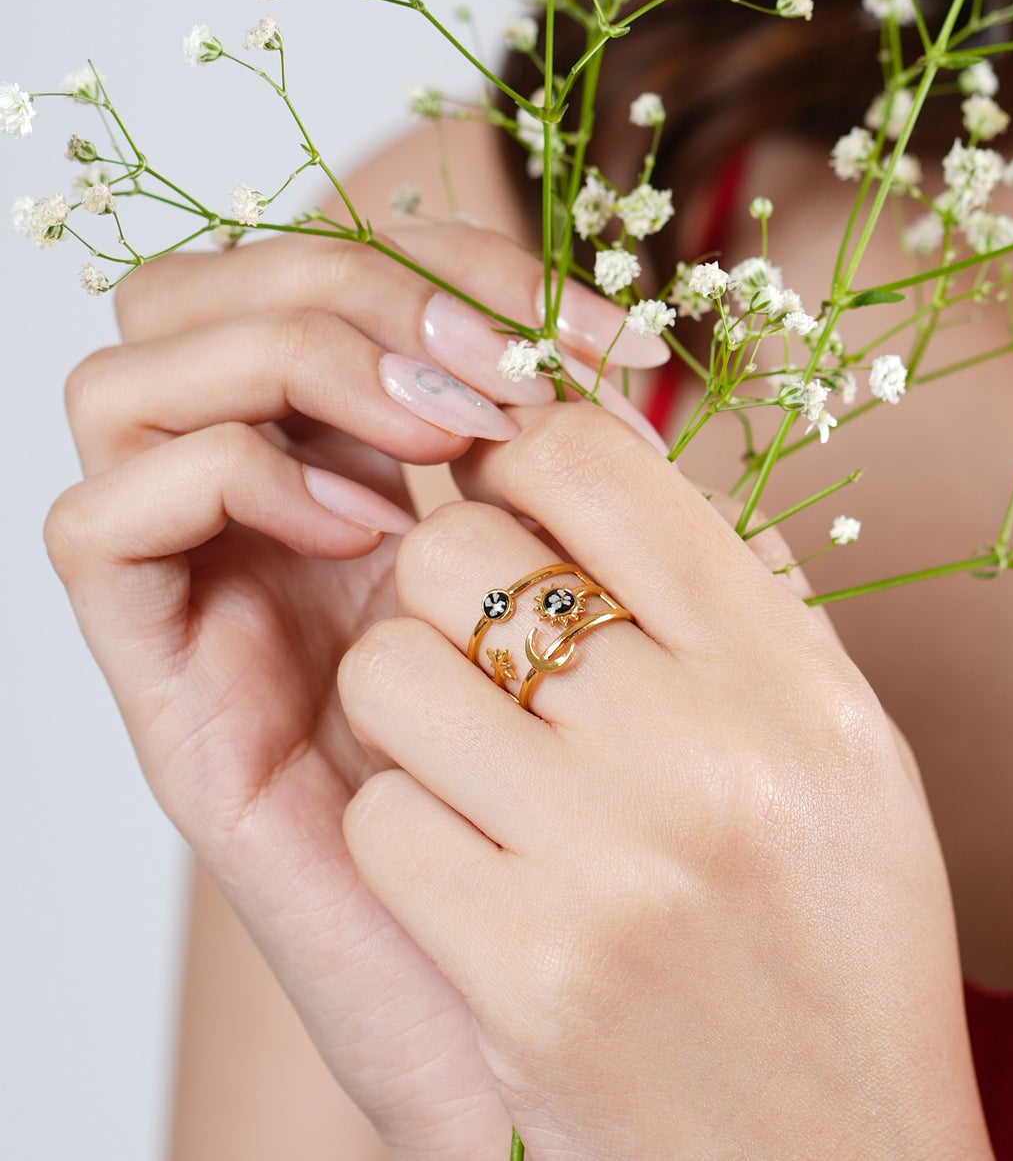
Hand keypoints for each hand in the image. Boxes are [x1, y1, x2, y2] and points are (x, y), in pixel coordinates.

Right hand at [42, 224, 668, 1159]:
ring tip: (437, 443)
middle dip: (362, 282)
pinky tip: (370, 541)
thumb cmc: (631, 808)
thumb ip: (616, 480)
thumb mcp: (642, 604)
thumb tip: (620, 347)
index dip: (471, 260)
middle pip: (217, 287)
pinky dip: (228, 476)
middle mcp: (281, 512)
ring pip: (131, 375)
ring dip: (294, 359)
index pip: (356, 270)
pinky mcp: (169, 691)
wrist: (589, 1024)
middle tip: (499, 373)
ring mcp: (214, 591)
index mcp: (387, 470)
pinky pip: (98, 521)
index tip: (615, 339)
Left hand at [336, 402, 991, 1160]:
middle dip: (447, 580)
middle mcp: (706, 749)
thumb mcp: (848, 743)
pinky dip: (409, 834)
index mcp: (792, 674)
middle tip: (483, 636)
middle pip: (460, 551)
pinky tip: (475, 870)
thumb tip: (612, 449)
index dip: (519, 445)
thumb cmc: (842, 939)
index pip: (596, 461)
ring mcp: (608, 863)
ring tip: (475, 758)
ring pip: (390, 674)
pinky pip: (380, 820)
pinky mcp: (520, 972)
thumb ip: (745, 590)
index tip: (506, 480)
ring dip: (410, 707)